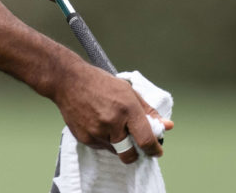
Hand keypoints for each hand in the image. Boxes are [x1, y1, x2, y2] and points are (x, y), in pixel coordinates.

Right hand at [53, 62, 173, 163]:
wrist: (68, 81)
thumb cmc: (100, 83)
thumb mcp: (128, 91)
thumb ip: (148, 111)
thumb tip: (167, 126)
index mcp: (127, 108)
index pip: (146, 140)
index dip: (154, 149)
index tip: (157, 150)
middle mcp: (113, 122)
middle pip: (130, 153)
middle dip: (136, 152)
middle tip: (135, 143)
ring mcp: (97, 132)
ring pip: (116, 151)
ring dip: (118, 143)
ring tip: (111, 123)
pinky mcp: (85, 138)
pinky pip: (101, 147)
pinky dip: (104, 140)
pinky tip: (98, 123)